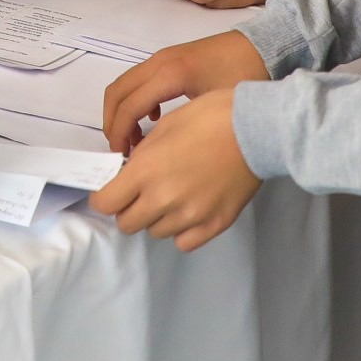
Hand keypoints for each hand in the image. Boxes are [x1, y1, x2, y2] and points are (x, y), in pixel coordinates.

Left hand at [89, 90, 262, 250]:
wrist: (255, 129)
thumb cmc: (207, 117)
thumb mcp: (163, 128)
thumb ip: (140, 157)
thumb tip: (127, 174)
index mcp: (146, 171)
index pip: (105, 203)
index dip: (105, 196)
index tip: (112, 190)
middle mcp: (163, 199)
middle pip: (126, 224)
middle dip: (128, 208)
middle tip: (140, 193)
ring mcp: (190, 216)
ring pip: (155, 232)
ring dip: (156, 218)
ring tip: (172, 196)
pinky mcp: (214, 225)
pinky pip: (183, 242)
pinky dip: (181, 231)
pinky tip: (189, 211)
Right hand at [101, 31, 268, 152]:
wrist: (266, 46)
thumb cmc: (247, 76)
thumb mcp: (218, 108)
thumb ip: (187, 128)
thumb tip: (162, 153)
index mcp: (170, 74)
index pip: (129, 105)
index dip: (119, 133)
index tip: (121, 156)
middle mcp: (160, 62)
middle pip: (116, 92)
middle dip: (112, 123)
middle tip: (120, 149)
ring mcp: (162, 58)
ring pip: (124, 85)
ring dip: (121, 112)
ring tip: (134, 140)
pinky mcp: (169, 60)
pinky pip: (138, 81)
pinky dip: (134, 102)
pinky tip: (153, 120)